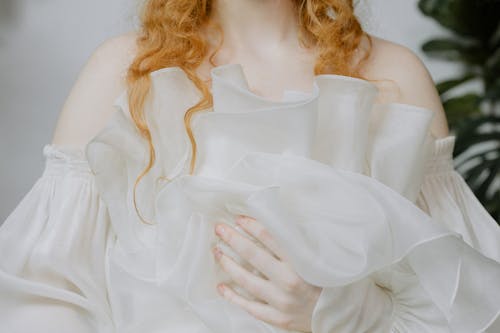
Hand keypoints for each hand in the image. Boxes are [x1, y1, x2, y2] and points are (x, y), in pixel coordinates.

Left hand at [213, 215, 321, 331]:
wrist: (340, 314)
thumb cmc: (328, 282)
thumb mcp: (317, 258)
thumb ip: (297, 243)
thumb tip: (274, 222)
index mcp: (301, 262)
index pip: (271, 238)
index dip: (252, 226)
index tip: (239, 218)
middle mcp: (290, 281)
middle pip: (254, 255)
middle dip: (233, 239)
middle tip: (219, 228)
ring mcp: (282, 301)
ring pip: (247, 281)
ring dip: (229, 264)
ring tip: (217, 252)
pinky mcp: (278, 318)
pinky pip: (250, 306)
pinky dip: (234, 296)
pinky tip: (222, 286)